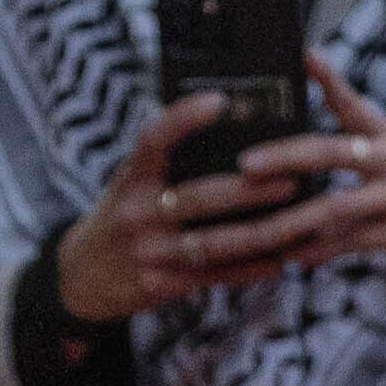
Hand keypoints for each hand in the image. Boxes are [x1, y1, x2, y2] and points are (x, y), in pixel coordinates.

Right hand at [47, 92, 323, 322]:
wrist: (82, 276)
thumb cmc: (123, 214)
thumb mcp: (131, 181)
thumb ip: (166, 161)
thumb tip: (230, 126)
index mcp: (131, 177)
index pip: (154, 139)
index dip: (184, 118)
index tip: (220, 99)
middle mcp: (136, 213)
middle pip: (199, 198)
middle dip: (249, 190)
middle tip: (293, 177)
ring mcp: (148, 253)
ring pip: (213, 244)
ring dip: (262, 234)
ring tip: (302, 222)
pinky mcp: (159, 286)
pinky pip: (212, 277)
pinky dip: (249, 269)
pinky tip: (282, 260)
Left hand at [275, 74, 385, 338]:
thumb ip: (363, 131)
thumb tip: (320, 115)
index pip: (353, 102)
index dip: (327, 78)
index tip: (302, 55)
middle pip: (332, 152)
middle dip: (286, 157)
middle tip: (247, 164)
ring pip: (336, 209)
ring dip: (293, 222)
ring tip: (256, 231)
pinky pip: (353, 245)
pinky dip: (320, 252)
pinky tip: (293, 258)